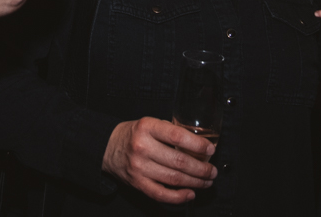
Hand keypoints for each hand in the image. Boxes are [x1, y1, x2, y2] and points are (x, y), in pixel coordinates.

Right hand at [102, 116, 216, 203]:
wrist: (108, 148)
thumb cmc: (133, 134)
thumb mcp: (149, 123)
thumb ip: (170, 130)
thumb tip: (198, 142)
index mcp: (147, 128)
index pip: (177, 136)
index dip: (197, 145)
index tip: (210, 150)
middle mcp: (142, 147)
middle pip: (179, 161)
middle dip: (201, 168)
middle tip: (212, 171)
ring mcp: (139, 167)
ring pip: (173, 178)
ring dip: (195, 182)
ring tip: (206, 181)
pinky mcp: (137, 183)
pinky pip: (161, 194)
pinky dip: (179, 196)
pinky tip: (190, 193)